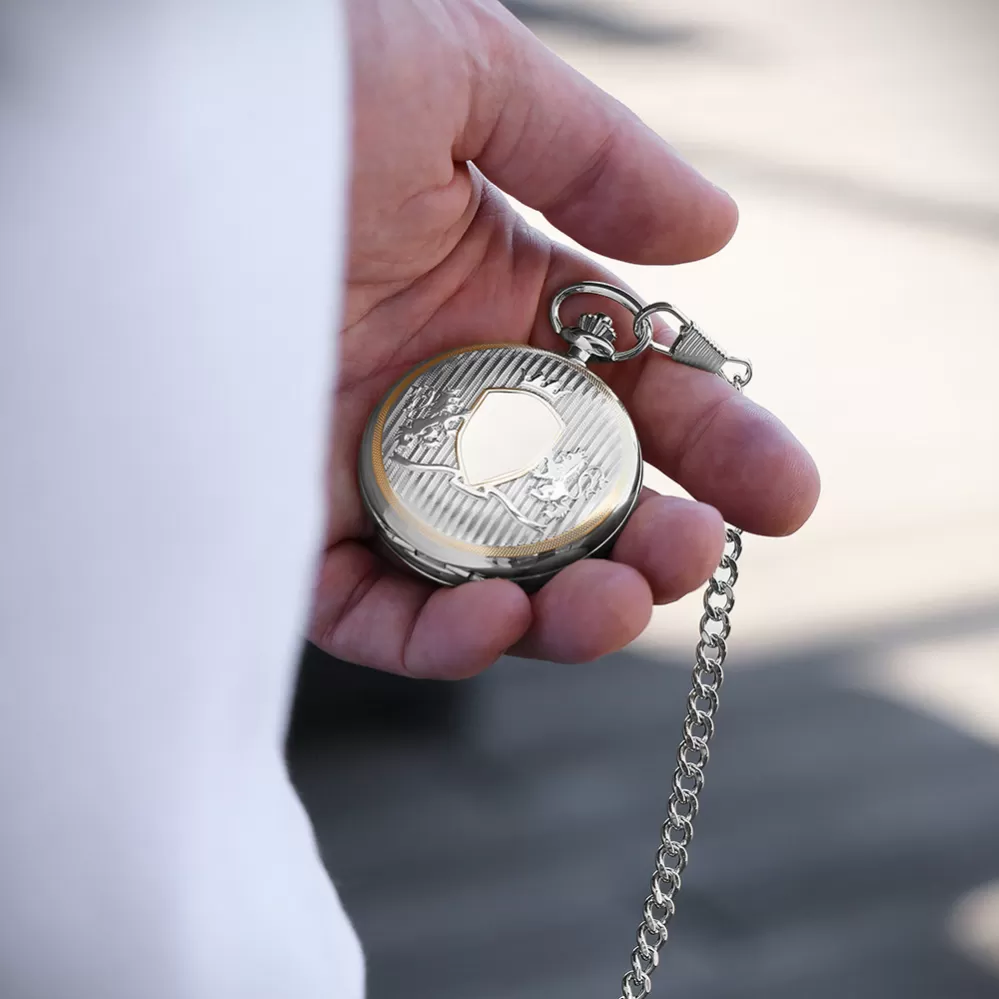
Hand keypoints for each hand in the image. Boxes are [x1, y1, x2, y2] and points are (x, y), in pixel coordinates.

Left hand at [309, 0, 819, 676]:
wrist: (124, 124)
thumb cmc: (284, 77)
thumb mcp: (458, 79)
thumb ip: (592, 157)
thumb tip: (717, 231)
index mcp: (493, 296)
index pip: (629, 390)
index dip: (714, 443)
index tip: (782, 497)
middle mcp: (440, 393)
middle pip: (571, 502)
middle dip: (650, 541)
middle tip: (693, 559)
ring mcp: (366, 466)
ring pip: (489, 574)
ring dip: (564, 609)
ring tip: (615, 607)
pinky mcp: (283, 527)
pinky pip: (372, 611)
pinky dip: (440, 638)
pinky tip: (494, 620)